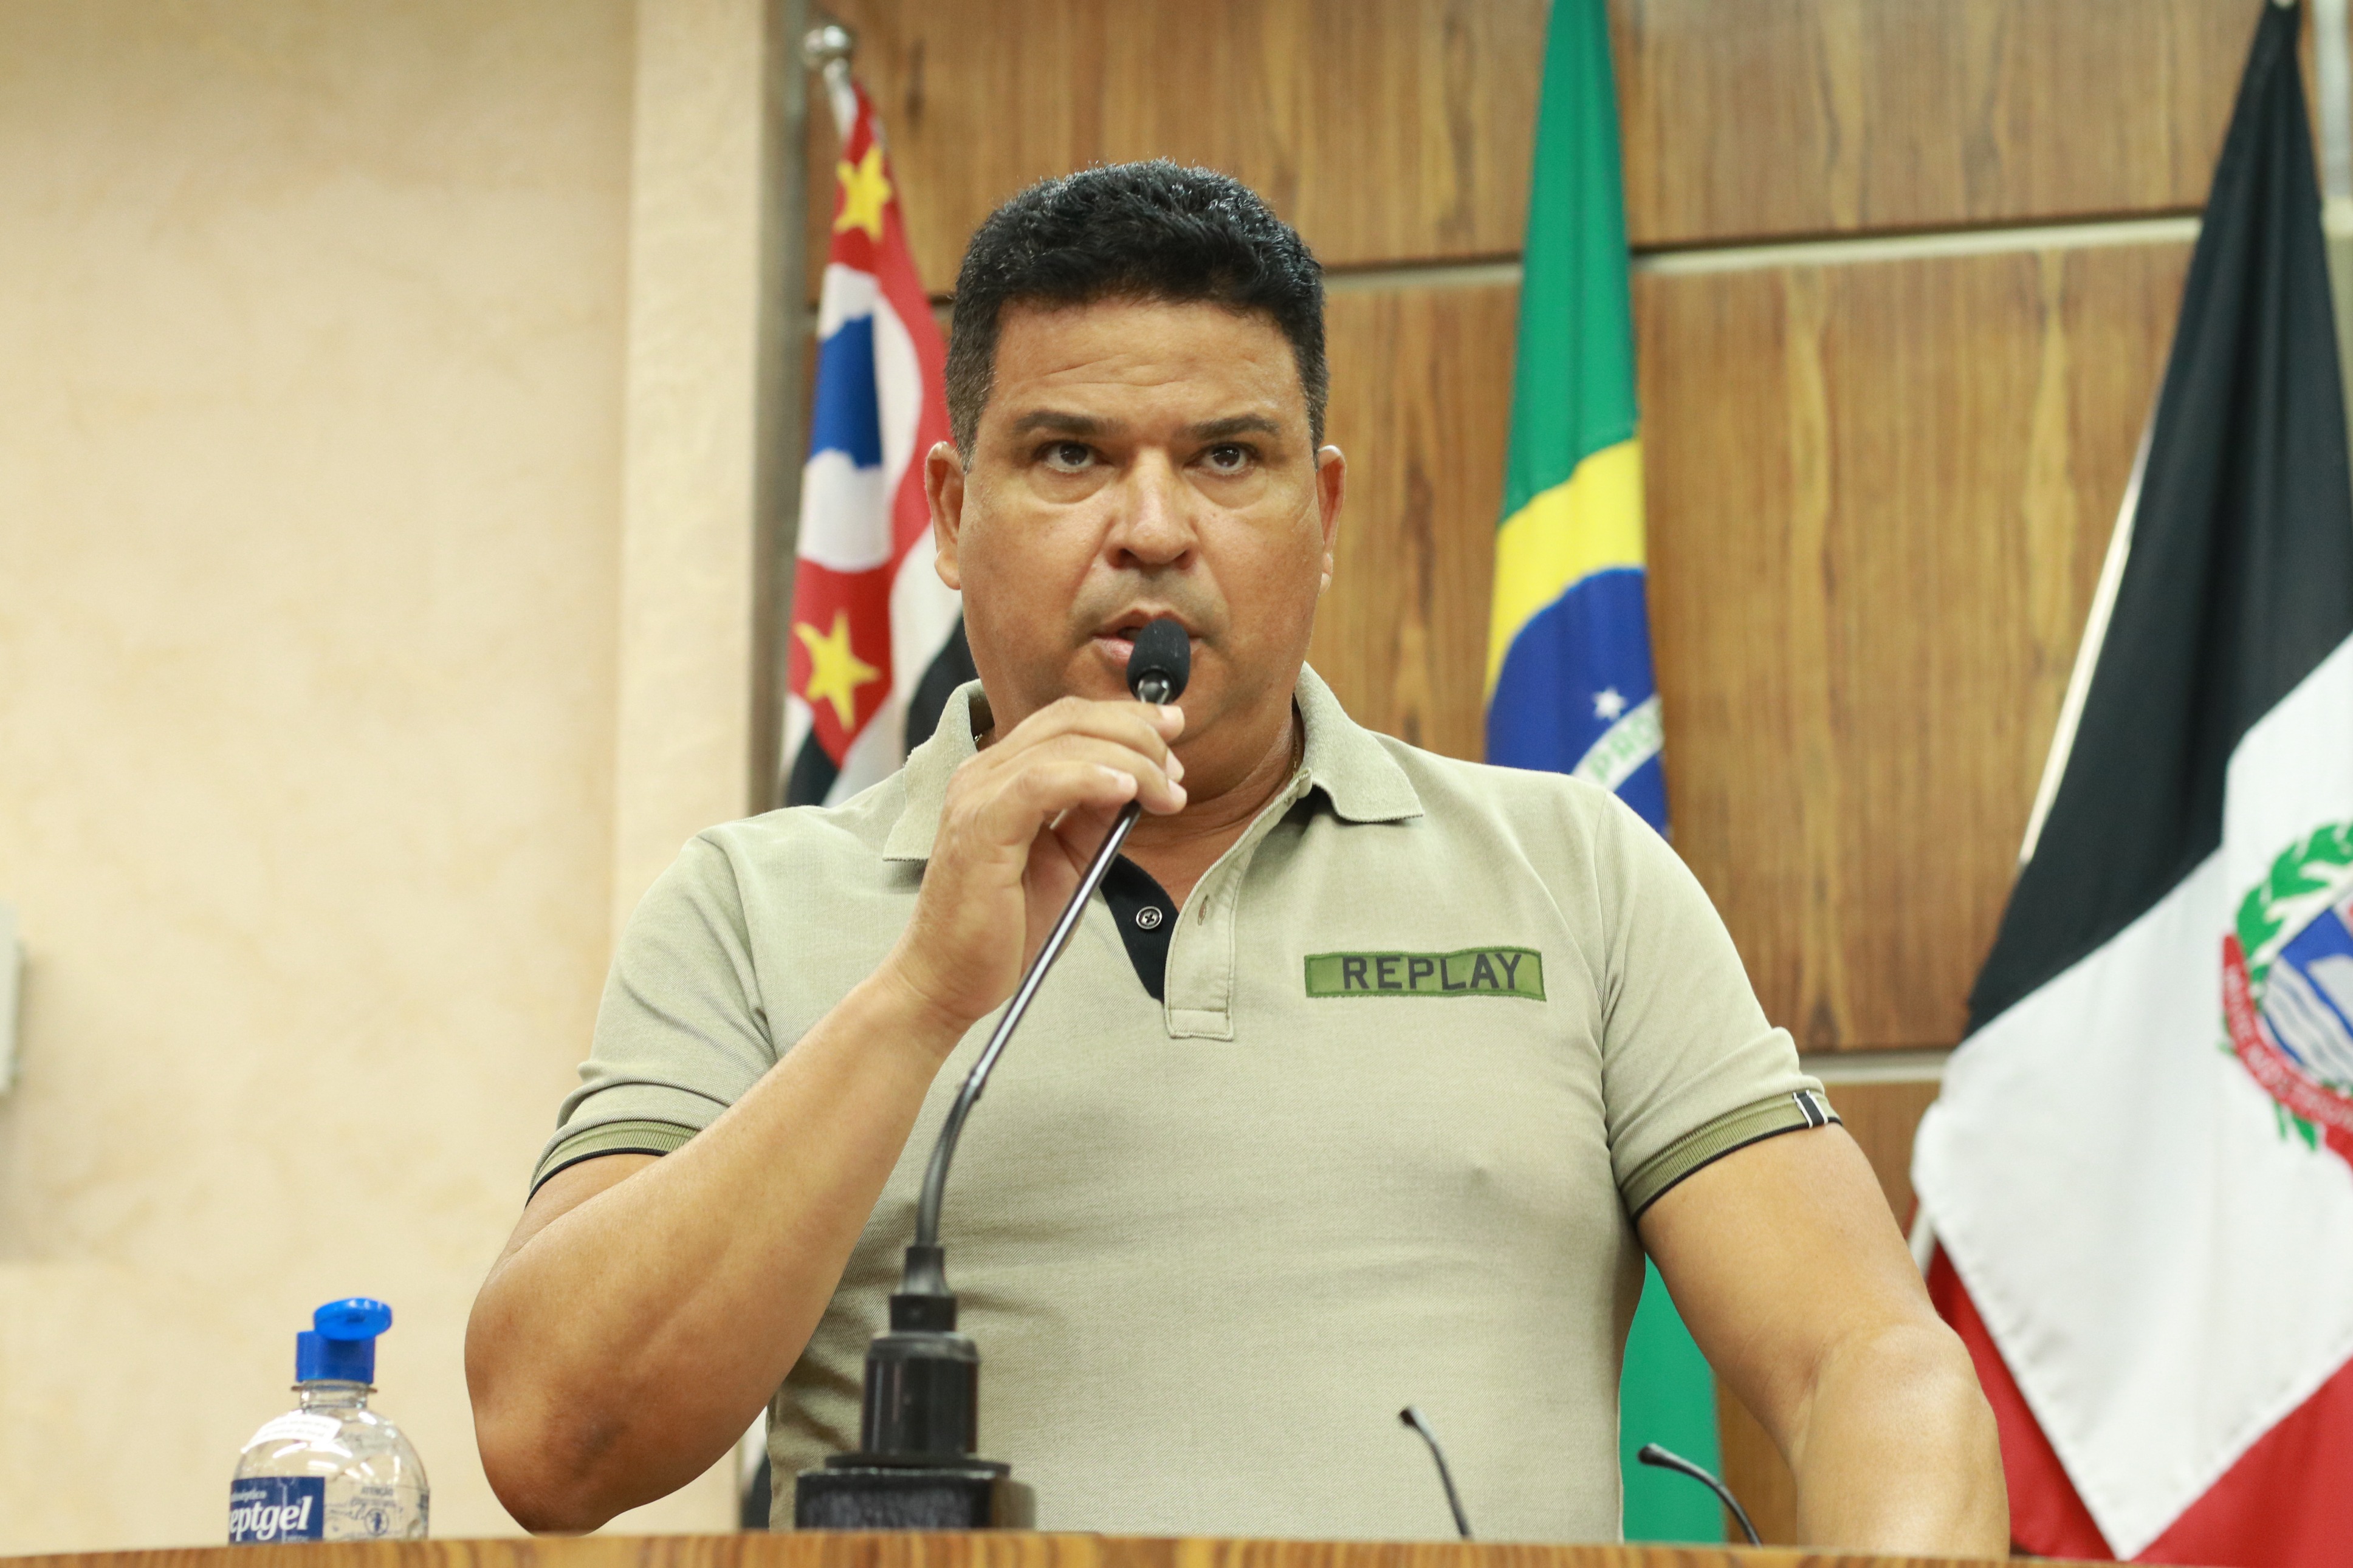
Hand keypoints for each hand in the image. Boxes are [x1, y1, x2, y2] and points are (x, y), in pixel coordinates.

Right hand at [881, 696, 1186, 1041]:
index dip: (1125, 716)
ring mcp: (976, 796)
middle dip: (1135, 732)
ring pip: (1061, 744)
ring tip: (1166, 787)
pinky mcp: (979, 828)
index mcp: (1001, 775)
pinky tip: (1127, 790)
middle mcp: (983, 774)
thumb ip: (1094, 816)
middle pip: (1068, 719)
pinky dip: (1089, 779)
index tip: (1172, 730)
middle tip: (1175, 767)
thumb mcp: (1067, 860)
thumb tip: (1138, 781)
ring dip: (1127, 759)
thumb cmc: (1003, 926)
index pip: (1067, 719)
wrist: (949, 978)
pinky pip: (1040, 784)